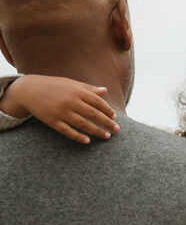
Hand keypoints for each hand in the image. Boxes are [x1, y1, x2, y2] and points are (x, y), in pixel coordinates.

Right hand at [3, 75, 118, 143]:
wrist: (29, 90)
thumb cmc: (53, 86)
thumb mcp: (71, 84)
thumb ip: (88, 88)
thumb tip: (105, 91)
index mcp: (76, 90)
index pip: (97, 102)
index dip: (107, 110)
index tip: (114, 117)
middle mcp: (70, 101)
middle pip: (93, 114)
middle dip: (107, 122)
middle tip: (116, 129)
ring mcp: (61, 112)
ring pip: (83, 124)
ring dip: (97, 131)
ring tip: (107, 136)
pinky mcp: (52, 121)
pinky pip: (68, 132)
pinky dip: (79, 137)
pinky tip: (88, 141)